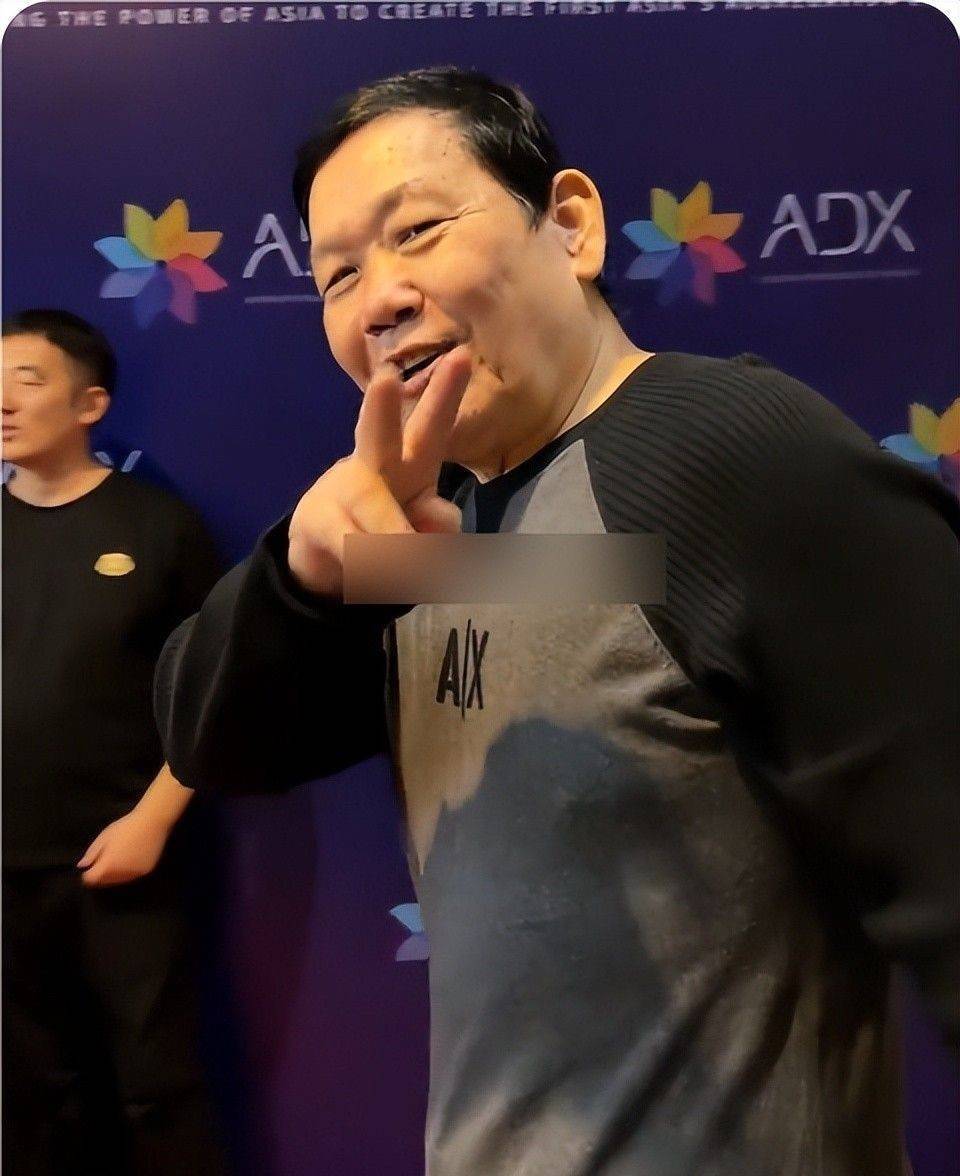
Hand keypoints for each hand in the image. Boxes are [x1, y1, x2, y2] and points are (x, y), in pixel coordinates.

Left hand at [77, 809, 170, 886]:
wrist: (152, 822)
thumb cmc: (125, 826)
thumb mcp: (104, 836)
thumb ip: (92, 853)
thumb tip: (82, 866)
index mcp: (108, 864)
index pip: (91, 879)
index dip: (87, 875)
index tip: (89, 868)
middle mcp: (121, 873)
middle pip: (104, 882)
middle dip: (100, 875)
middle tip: (104, 860)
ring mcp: (135, 874)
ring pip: (118, 880)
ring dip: (114, 874)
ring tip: (118, 858)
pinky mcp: (146, 871)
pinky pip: (131, 876)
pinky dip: (127, 871)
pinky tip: (130, 858)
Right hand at [288, 345, 471, 597]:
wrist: (328, 565)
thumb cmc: (387, 533)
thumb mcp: (426, 533)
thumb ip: (439, 523)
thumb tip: (436, 512)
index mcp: (411, 463)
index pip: (432, 425)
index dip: (445, 393)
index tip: (461, 355)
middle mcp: (374, 466)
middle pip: (379, 433)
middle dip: (383, 408)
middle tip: (385, 379)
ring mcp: (340, 490)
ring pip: (368, 502)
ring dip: (392, 532)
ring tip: (405, 558)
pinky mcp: (316, 521)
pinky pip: (351, 545)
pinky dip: (369, 565)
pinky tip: (371, 572)